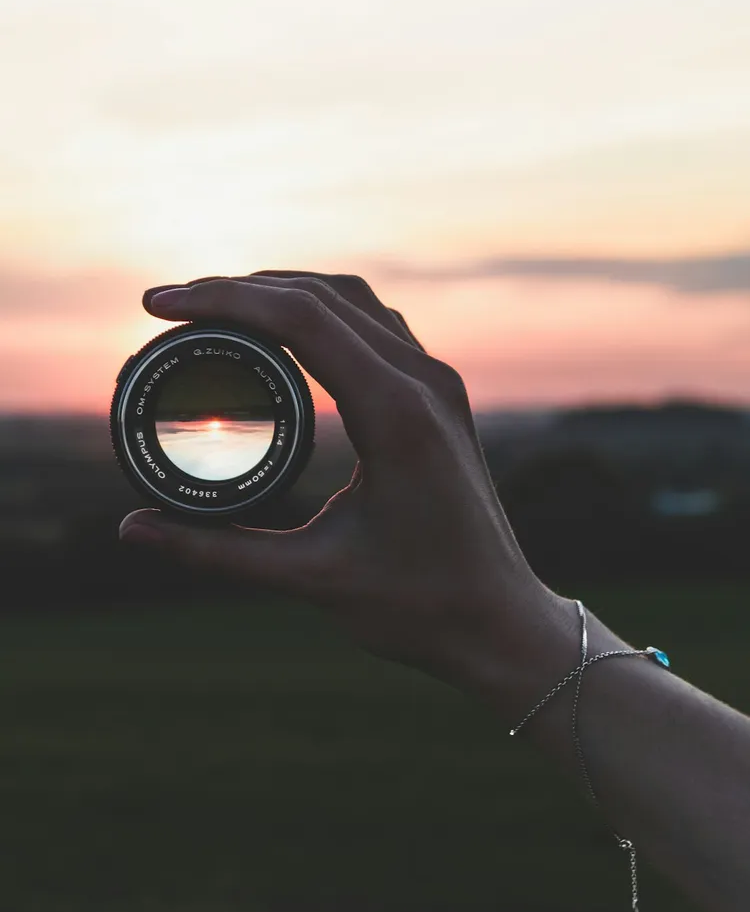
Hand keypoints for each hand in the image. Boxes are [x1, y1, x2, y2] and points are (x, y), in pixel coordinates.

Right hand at [120, 272, 566, 691]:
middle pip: (322, 296)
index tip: (157, 305)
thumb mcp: (310, 577)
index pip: (300, 319)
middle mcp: (425, 382)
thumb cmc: (421, 607)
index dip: (221, 300)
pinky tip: (283, 331)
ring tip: (215, 307)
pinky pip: (376, 326)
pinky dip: (320, 314)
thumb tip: (131, 529)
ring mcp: (438, 384)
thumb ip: (217, 552)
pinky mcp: (441, 397)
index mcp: (397, 415)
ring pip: (352, 301)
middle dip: (239, 289)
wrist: (502, 622)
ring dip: (282, 292)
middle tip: (170, 305)